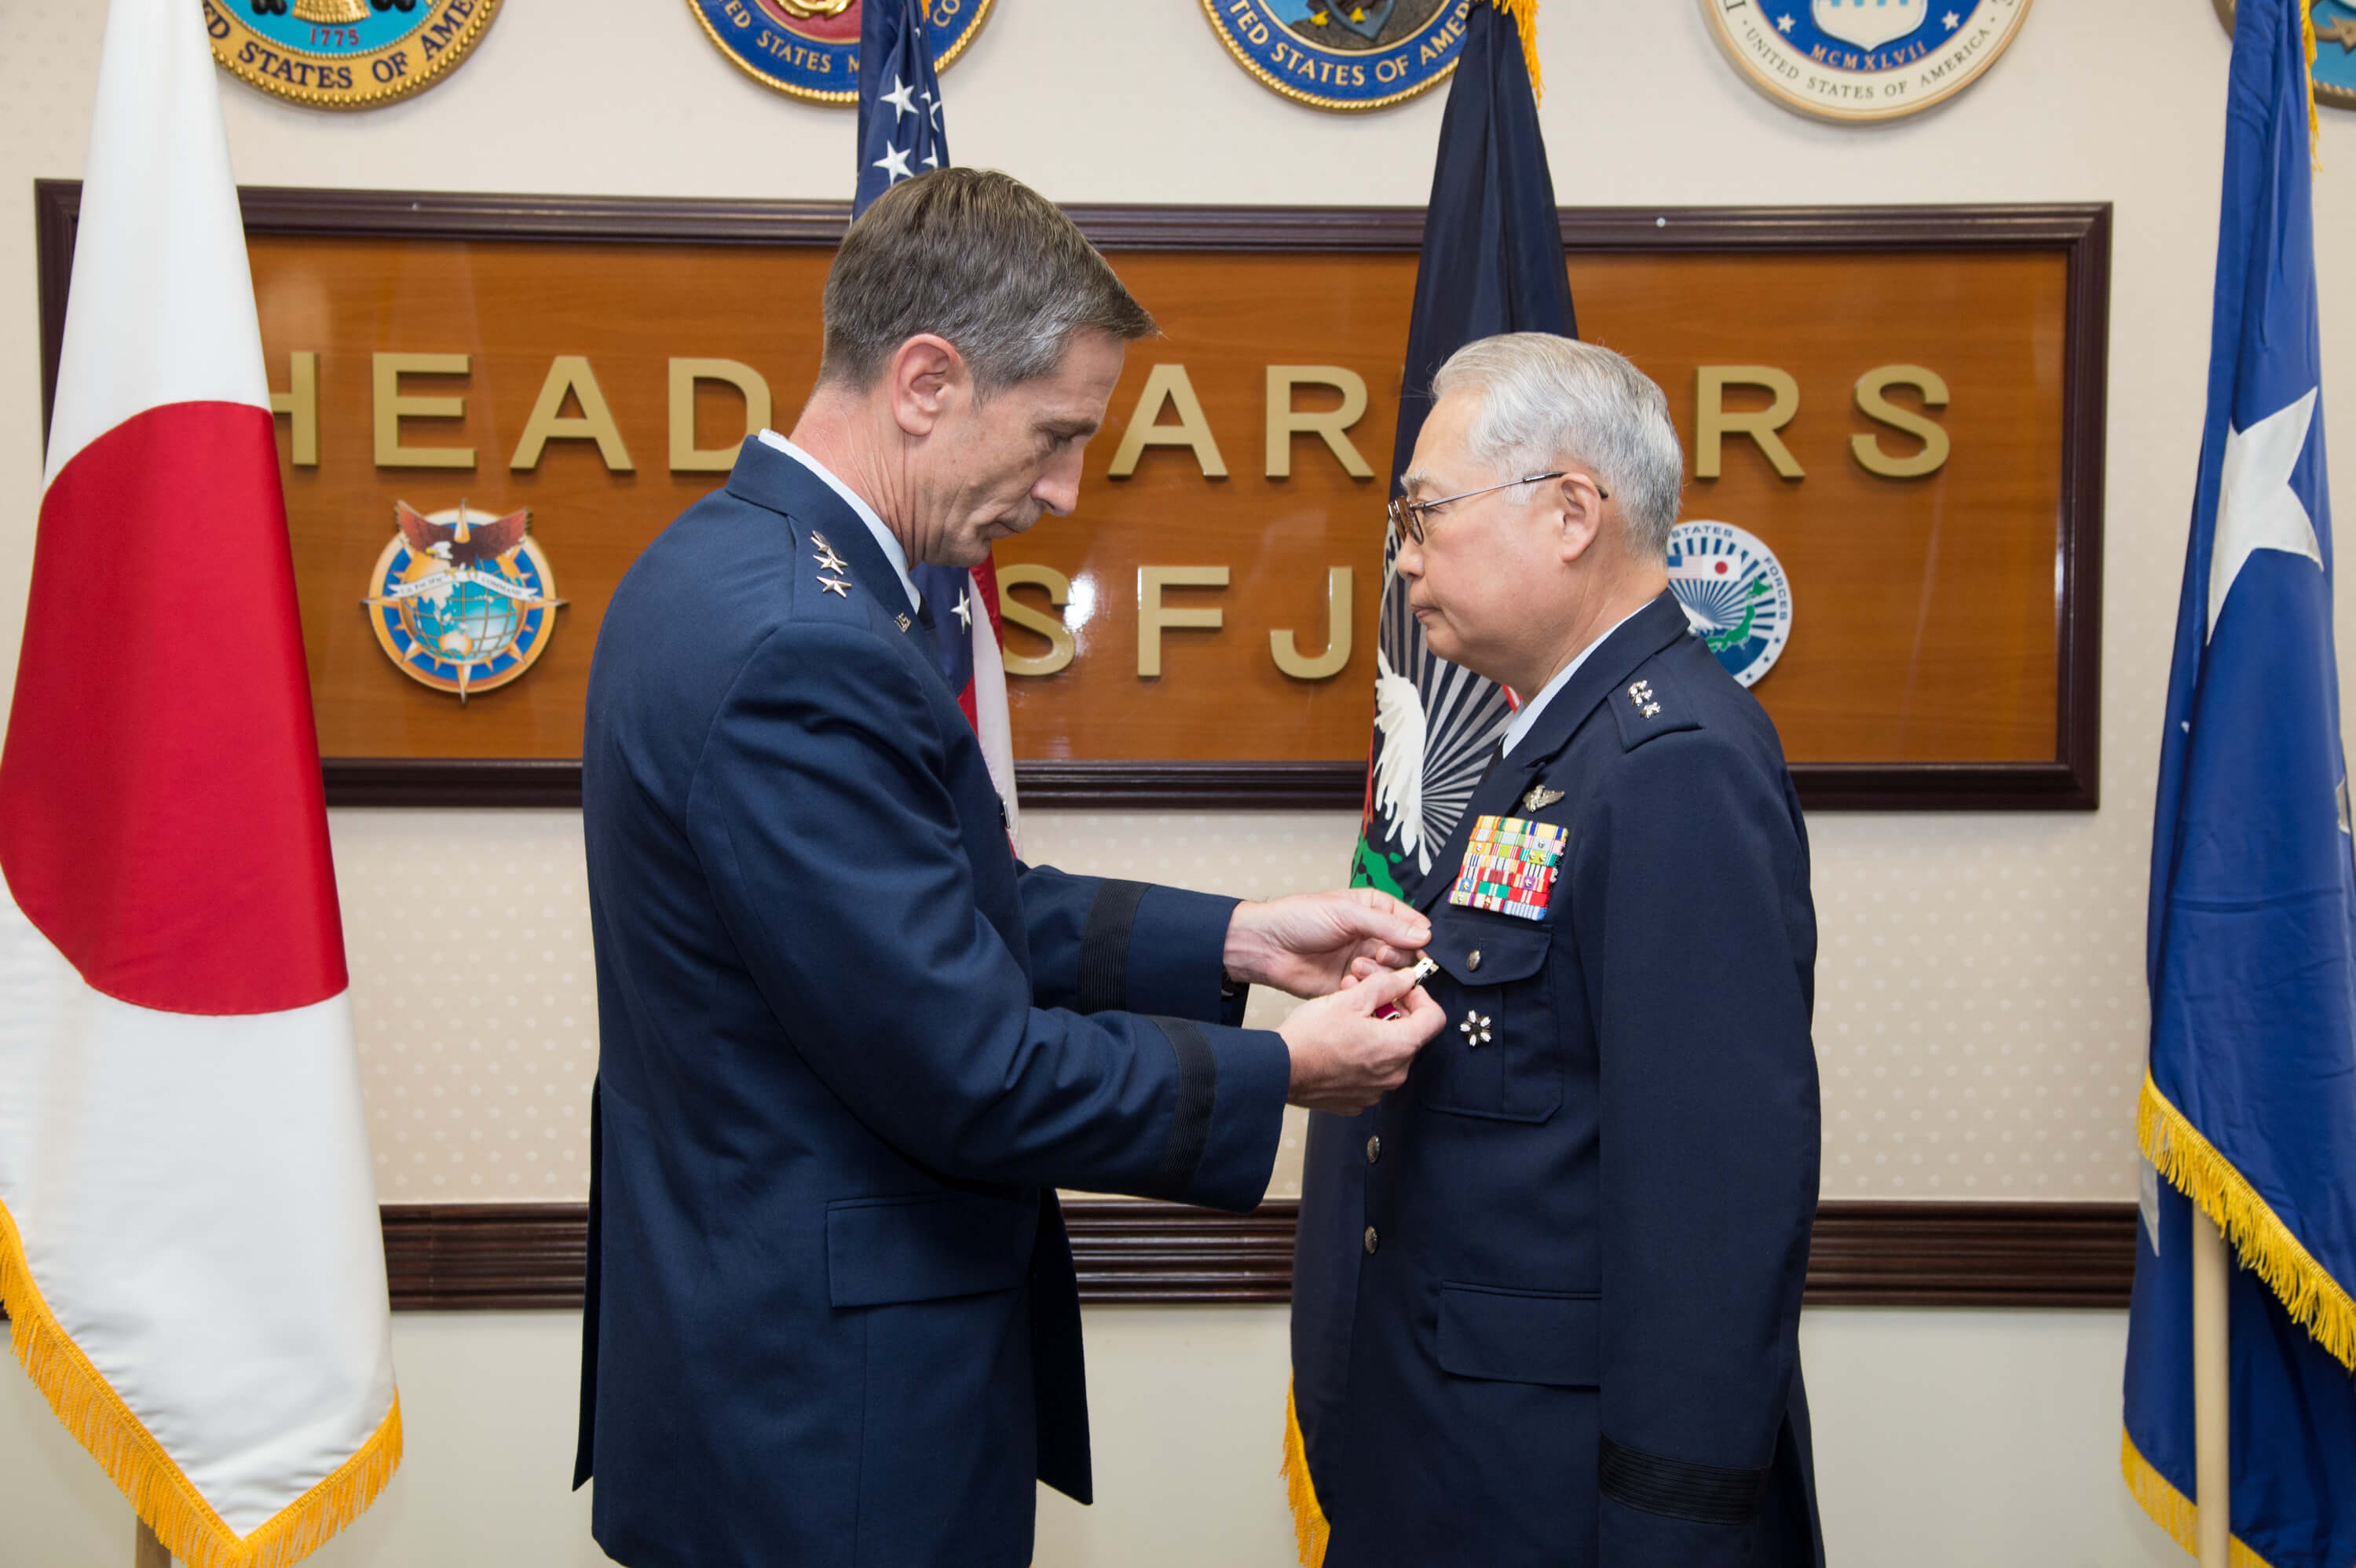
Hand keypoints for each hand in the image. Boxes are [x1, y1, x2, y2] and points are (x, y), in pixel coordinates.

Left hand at [1223, 889, 1432, 999]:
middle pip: (1408, 953)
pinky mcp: (1353, 985)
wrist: (1267, 947)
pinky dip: (1367, 989)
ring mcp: (1365, 962)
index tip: (1417, 947)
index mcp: (1376, 911)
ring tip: (1356, 967)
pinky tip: (1348, 981)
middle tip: (1378, 955)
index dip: (1418, 937)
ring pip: (1394, 974)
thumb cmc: (1299, 918)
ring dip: (1380, 974)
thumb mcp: (1346, 913)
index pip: (1413, 924)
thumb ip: (1386, 925)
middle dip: (1398, 957)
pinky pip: (1374, 992)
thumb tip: (1424, 935)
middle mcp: (1374, 936)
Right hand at [1279, 961, 1444, 1113]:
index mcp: (1399, 1047)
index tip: (1403, 989)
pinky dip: (1363, 1056)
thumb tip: (1406, 978)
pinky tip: (1341, 1043)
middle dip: (1393, 1011)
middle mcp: (1395, 1074)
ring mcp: (1377, 1091)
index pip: (1435, 1018)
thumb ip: (1385, 985)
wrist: (1278, 1070)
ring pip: (1390, 1054)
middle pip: (1411, 1035)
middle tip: (1368, 997)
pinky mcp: (1358, 1100)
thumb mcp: (1350, 999)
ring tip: (1349, 1017)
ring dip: (1377, 1032)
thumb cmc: (1310, 1038)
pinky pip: (1372, 1073)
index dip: (1421, 997)